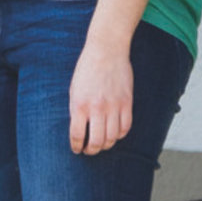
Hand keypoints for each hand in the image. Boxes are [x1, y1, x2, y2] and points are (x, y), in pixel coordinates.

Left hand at [67, 40, 133, 154]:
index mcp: (79, 105)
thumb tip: (79, 130)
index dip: (76, 147)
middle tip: (89, 150)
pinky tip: (114, 133)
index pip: (77, 135)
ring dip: (106, 144)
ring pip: (112, 138)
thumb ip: (76, 110)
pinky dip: (120, 135)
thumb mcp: (74, 89)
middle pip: (96, 141)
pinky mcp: (127, 103)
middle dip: (91, 150)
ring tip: (101, 143)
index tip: (77, 149)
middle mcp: (97, 108)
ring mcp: (114, 106)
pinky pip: (125, 127)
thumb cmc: (87, 69)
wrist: (107, 50)